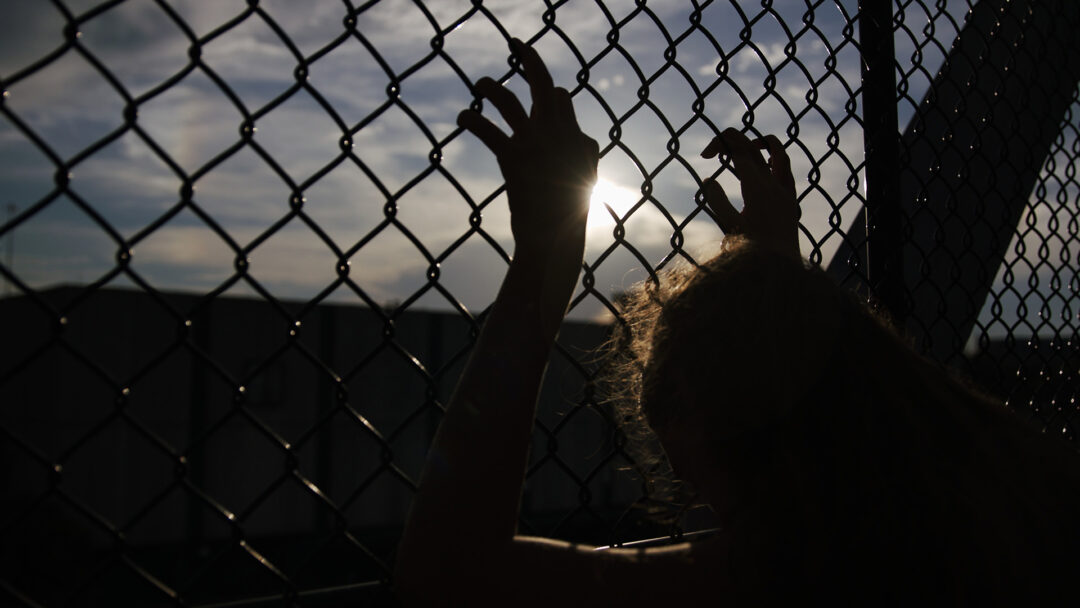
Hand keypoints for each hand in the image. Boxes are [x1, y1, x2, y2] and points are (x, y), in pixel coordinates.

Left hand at [457, 39, 599, 260]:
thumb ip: (583, 153)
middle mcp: (557, 134)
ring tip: (479, 83)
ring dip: (489, 87)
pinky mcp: (514, 158)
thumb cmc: (567, 216)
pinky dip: (472, 119)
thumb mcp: (585, 178)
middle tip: (515, 43)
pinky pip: (488, 129)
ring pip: (508, 100)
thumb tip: (585, 138)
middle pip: (543, 82)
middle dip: (529, 58)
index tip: (534, 99)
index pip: (560, 98)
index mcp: (575, 138)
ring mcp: (536, 144)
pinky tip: (462, 117)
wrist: (555, 241)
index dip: (546, 94)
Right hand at [700, 128, 799, 258]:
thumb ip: (718, 200)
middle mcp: (775, 185)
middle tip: (714, 148)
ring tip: (747, 145)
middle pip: (755, 148)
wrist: (781, 271)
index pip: (740, 151)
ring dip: (762, 144)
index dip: (721, 145)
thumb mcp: (730, 226)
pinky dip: (775, 161)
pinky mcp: (791, 201)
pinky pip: (786, 172)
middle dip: (733, 140)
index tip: (704, 155)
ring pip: (779, 153)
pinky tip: (765, 167)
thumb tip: (708, 179)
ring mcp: (786, 191)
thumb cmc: (752, 252)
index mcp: (758, 188)